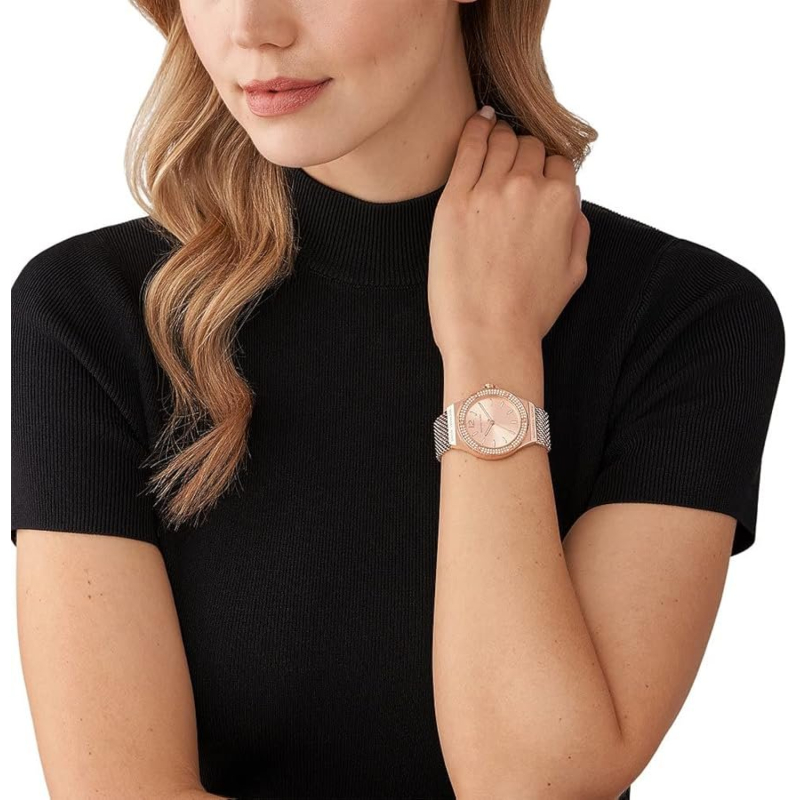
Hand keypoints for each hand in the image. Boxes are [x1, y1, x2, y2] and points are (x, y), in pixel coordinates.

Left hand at [428, 107, 589, 360]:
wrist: (489, 335)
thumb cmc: (530, 312)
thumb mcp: (574, 272)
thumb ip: (578, 229)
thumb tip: (572, 205)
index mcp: (562, 203)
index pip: (559, 162)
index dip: (547, 169)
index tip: (534, 177)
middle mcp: (529, 188)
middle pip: (530, 146)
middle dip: (523, 154)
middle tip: (510, 167)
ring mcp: (490, 191)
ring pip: (501, 140)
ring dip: (500, 138)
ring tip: (493, 142)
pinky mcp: (455, 200)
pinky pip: (468, 146)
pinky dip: (475, 129)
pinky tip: (477, 123)